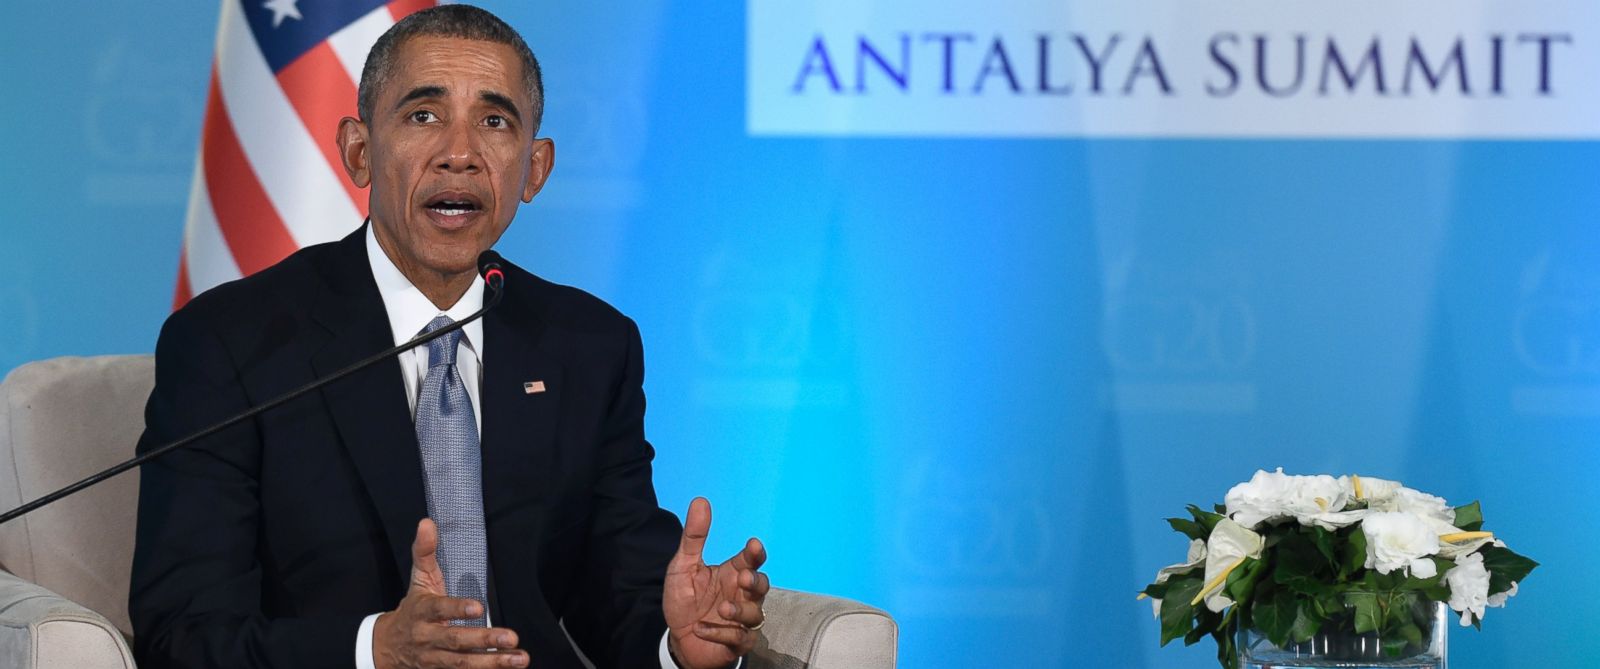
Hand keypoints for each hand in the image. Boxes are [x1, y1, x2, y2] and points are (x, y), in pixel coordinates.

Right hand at [374, 519, 528, 668]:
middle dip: (484, 639)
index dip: (457, 609)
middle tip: (512, 638)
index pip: (439, 609)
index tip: (480, 606)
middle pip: (456, 641)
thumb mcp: (418, 579)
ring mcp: (435, 659)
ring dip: (492, 663)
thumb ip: (424, 552)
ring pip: (463, 663)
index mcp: (422, 611)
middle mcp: (428, 637)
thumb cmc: (413, 609)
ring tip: (519, 659)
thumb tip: (427, 522)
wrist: (388, 647)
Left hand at [663, 498, 769, 668]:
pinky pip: (739, 638)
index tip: (753, 546)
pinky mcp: (737, 643)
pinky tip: (701, 628)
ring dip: (740, 610)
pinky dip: (721, 633)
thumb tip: (700, 501)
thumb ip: (694, 537)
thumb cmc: (684, 600)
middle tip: (742, 579)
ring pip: (756, 615)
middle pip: (762, 585)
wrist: (677, 639)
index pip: (751, 560)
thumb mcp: (682, 567)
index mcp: (732, 573)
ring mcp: (742, 620)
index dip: (755, 553)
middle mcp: (741, 595)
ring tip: (721, 609)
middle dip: (756, 581)